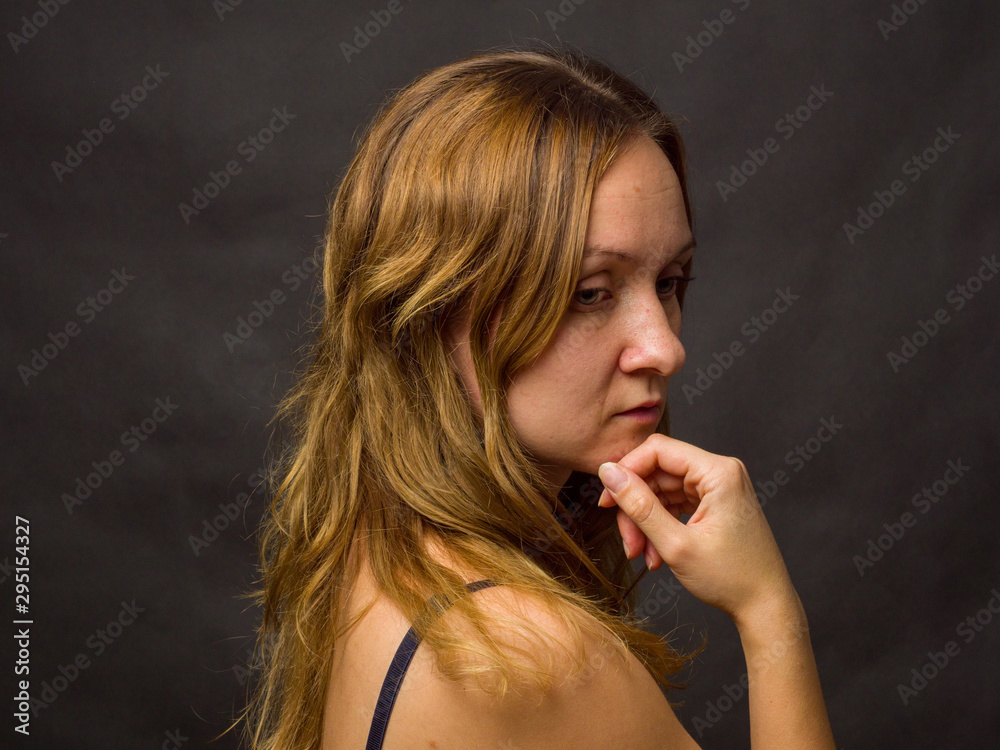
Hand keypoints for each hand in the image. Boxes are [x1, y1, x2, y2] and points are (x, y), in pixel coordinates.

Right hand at [597, 433, 795, 621]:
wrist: (766, 606)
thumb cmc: (732, 578)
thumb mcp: (676, 544)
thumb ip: (639, 506)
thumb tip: (608, 473)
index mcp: (718, 472)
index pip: (658, 450)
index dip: (626, 471)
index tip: (606, 500)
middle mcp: (720, 472)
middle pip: (657, 473)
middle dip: (636, 508)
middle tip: (627, 543)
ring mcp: (718, 488)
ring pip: (662, 491)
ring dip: (646, 522)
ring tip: (642, 556)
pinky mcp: (715, 503)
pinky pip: (675, 504)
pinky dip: (661, 526)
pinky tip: (655, 554)